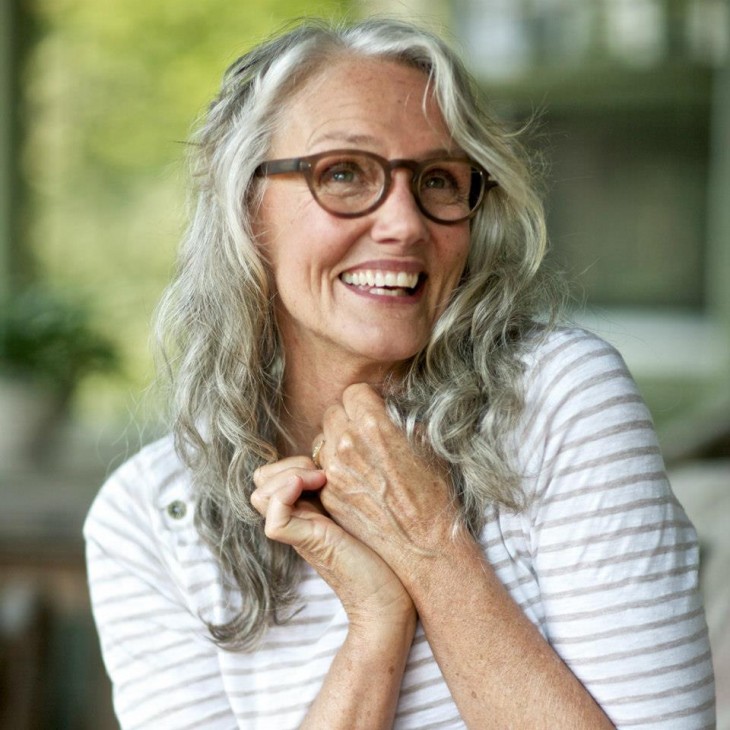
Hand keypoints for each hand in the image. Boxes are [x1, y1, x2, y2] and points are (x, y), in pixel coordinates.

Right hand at [251, 456, 414, 626]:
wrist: (390, 599)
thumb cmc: (385, 554)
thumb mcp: (360, 509)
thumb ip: (344, 488)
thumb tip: (344, 456)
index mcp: (306, 511)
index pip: (271, 476)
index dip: (290, 462)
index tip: (325, 466)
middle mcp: (297, 521)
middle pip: (260, 483)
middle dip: (286, 465)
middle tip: (321, 473)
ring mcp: (300, 533)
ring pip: (260, 496)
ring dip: (288, 476)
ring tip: (321, 480)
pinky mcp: (309, 544)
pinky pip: (275, 519)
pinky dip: (286, 494)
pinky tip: (317, 485)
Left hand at [314, 383, 462, 577]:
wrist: (424, 546)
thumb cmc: (434, 494)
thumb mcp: (426, 444)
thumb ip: (399, 420)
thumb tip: (387, 406)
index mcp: (374, 425)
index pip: (353, 392)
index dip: (366, 401)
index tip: (374, 412)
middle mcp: (348, 444)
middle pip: (333, 412)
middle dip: (348, 419)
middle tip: (366, 435)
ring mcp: (334, 471)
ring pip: (322, 439)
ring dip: (337, 443)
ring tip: (360, 458)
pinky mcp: (328, 494)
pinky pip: (321, 467)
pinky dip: (333, 469)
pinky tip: (356, 480)